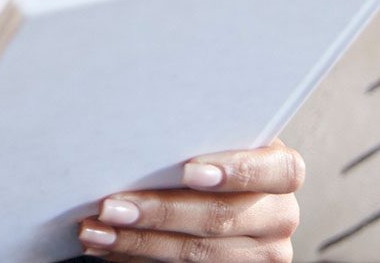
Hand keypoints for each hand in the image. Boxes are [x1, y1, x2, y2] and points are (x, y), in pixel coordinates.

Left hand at [75, 140, 304, 260]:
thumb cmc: (209, 156)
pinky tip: (109, 245)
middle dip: (160, 211)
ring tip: (96, 228)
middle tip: (111, 205)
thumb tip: (142, 128)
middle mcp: (280, 216)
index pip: (279, 171)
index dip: (236, 170)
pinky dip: (138, 256)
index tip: (188, 170)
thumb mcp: (217, 143)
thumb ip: (199, 137)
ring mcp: (262, 254)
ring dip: (138, 240)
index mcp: (283, 171)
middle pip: (222, 216)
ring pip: (199, 254)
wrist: (215, 198)